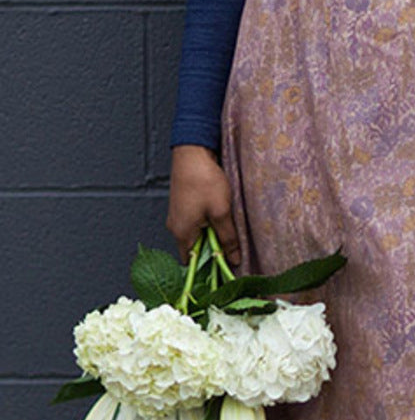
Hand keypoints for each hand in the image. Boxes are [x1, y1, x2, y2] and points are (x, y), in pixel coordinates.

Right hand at [166, 144, 241, 266]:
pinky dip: (208, 224)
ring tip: (227, 230)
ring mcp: (178, 215)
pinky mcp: (183, 205)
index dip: (209, 268)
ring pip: (197, 235)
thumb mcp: (221, 212)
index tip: (226, 268)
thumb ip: (228, 239)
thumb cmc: (204, 180)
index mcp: (182, 233)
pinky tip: (220, 217)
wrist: (192, 150)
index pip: (193, 263)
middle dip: (213, 251)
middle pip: (195, 250)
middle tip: (232, 248)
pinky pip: (196, 223)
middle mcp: (176, 227)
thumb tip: (234, 260)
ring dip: (212, 236)